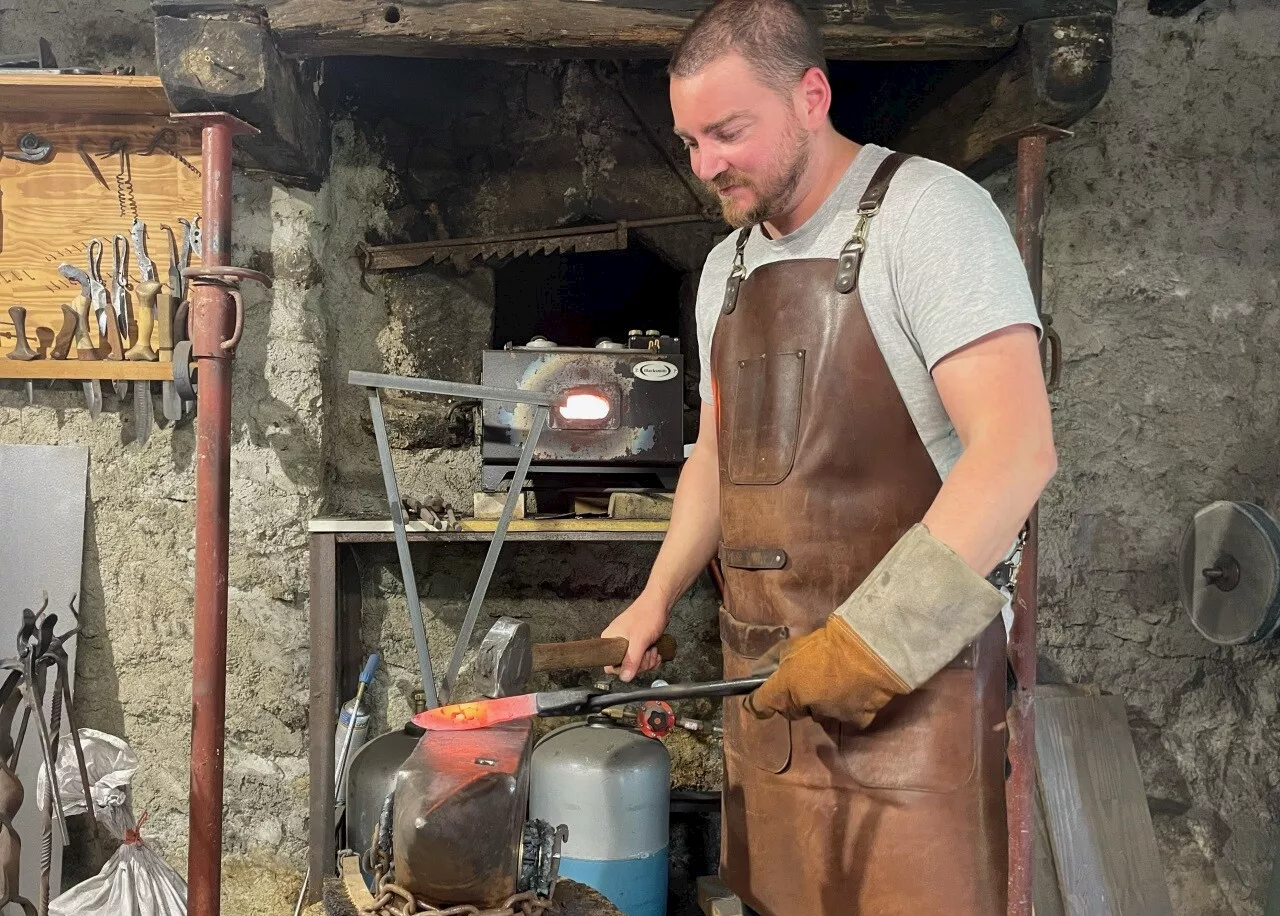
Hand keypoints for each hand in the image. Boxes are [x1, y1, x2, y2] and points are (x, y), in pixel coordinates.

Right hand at [601, 591, 669, 681]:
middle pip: (626, 666)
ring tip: (653, 648)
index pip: (610, 665)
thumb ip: (631, 660)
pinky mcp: (637, 643)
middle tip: (648, 652)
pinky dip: (651, 657)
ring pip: (636, 663)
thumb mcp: (639, 640)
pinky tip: (656, 650)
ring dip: (648, 660)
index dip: (625, 668)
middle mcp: (616, 642)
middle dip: (641, 663)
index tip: (636, 662)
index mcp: (609, 639)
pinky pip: (642, 658)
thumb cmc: (647, 615)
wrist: (660, 603)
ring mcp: (627, 643)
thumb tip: (624, 678)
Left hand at [745, 616, 908, 727]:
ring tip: (838, 681)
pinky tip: (856, 690)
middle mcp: (805, 709)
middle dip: (798, 699)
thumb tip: (764, 669)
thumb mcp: (794, 645)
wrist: (867, 652)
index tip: (758, 703)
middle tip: (810, 680)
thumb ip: (777, 659)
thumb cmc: (828, 645)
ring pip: (822, 713)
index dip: (757, 705)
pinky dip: (849, 707)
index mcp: (786, 691)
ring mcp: (831, 717)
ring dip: (824, 703)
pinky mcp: (855, 721)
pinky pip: (847, 716)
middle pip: (794, 710)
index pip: (760, 706)